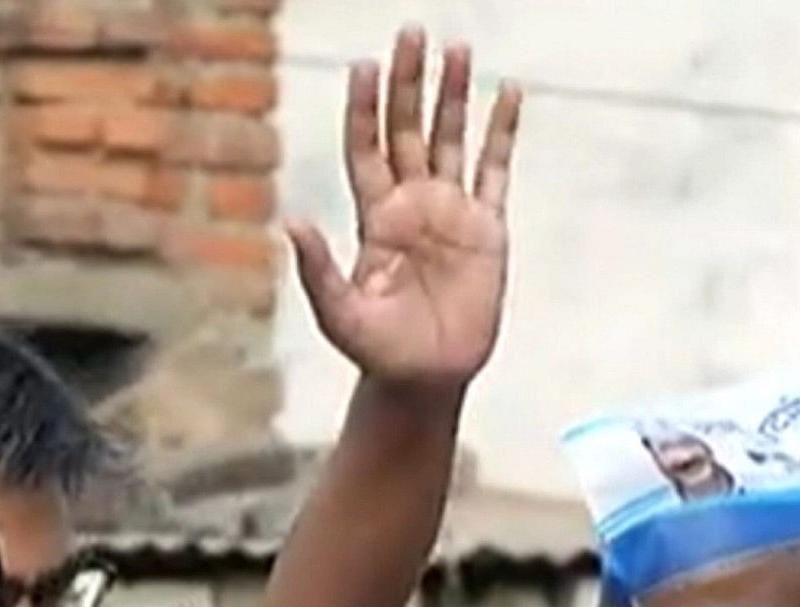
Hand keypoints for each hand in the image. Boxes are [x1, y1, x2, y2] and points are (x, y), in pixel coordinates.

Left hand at [286, 28, 519, 392]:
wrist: (426, 380)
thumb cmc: (378, 352)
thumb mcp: (339, 314)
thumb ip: (318, 269)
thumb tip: (290, 222)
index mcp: (374, 217)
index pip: (367, 147)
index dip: (363, 108)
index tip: (363, 67)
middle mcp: (411, 204)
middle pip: (408, 128)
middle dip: (409, 82)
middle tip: (412, 33)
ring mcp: (450, 212)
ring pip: (451, 138)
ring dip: (454, 94)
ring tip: (459, 48)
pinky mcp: (487, 229)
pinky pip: (495, 170)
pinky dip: (502, 132)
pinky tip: (509, 94)